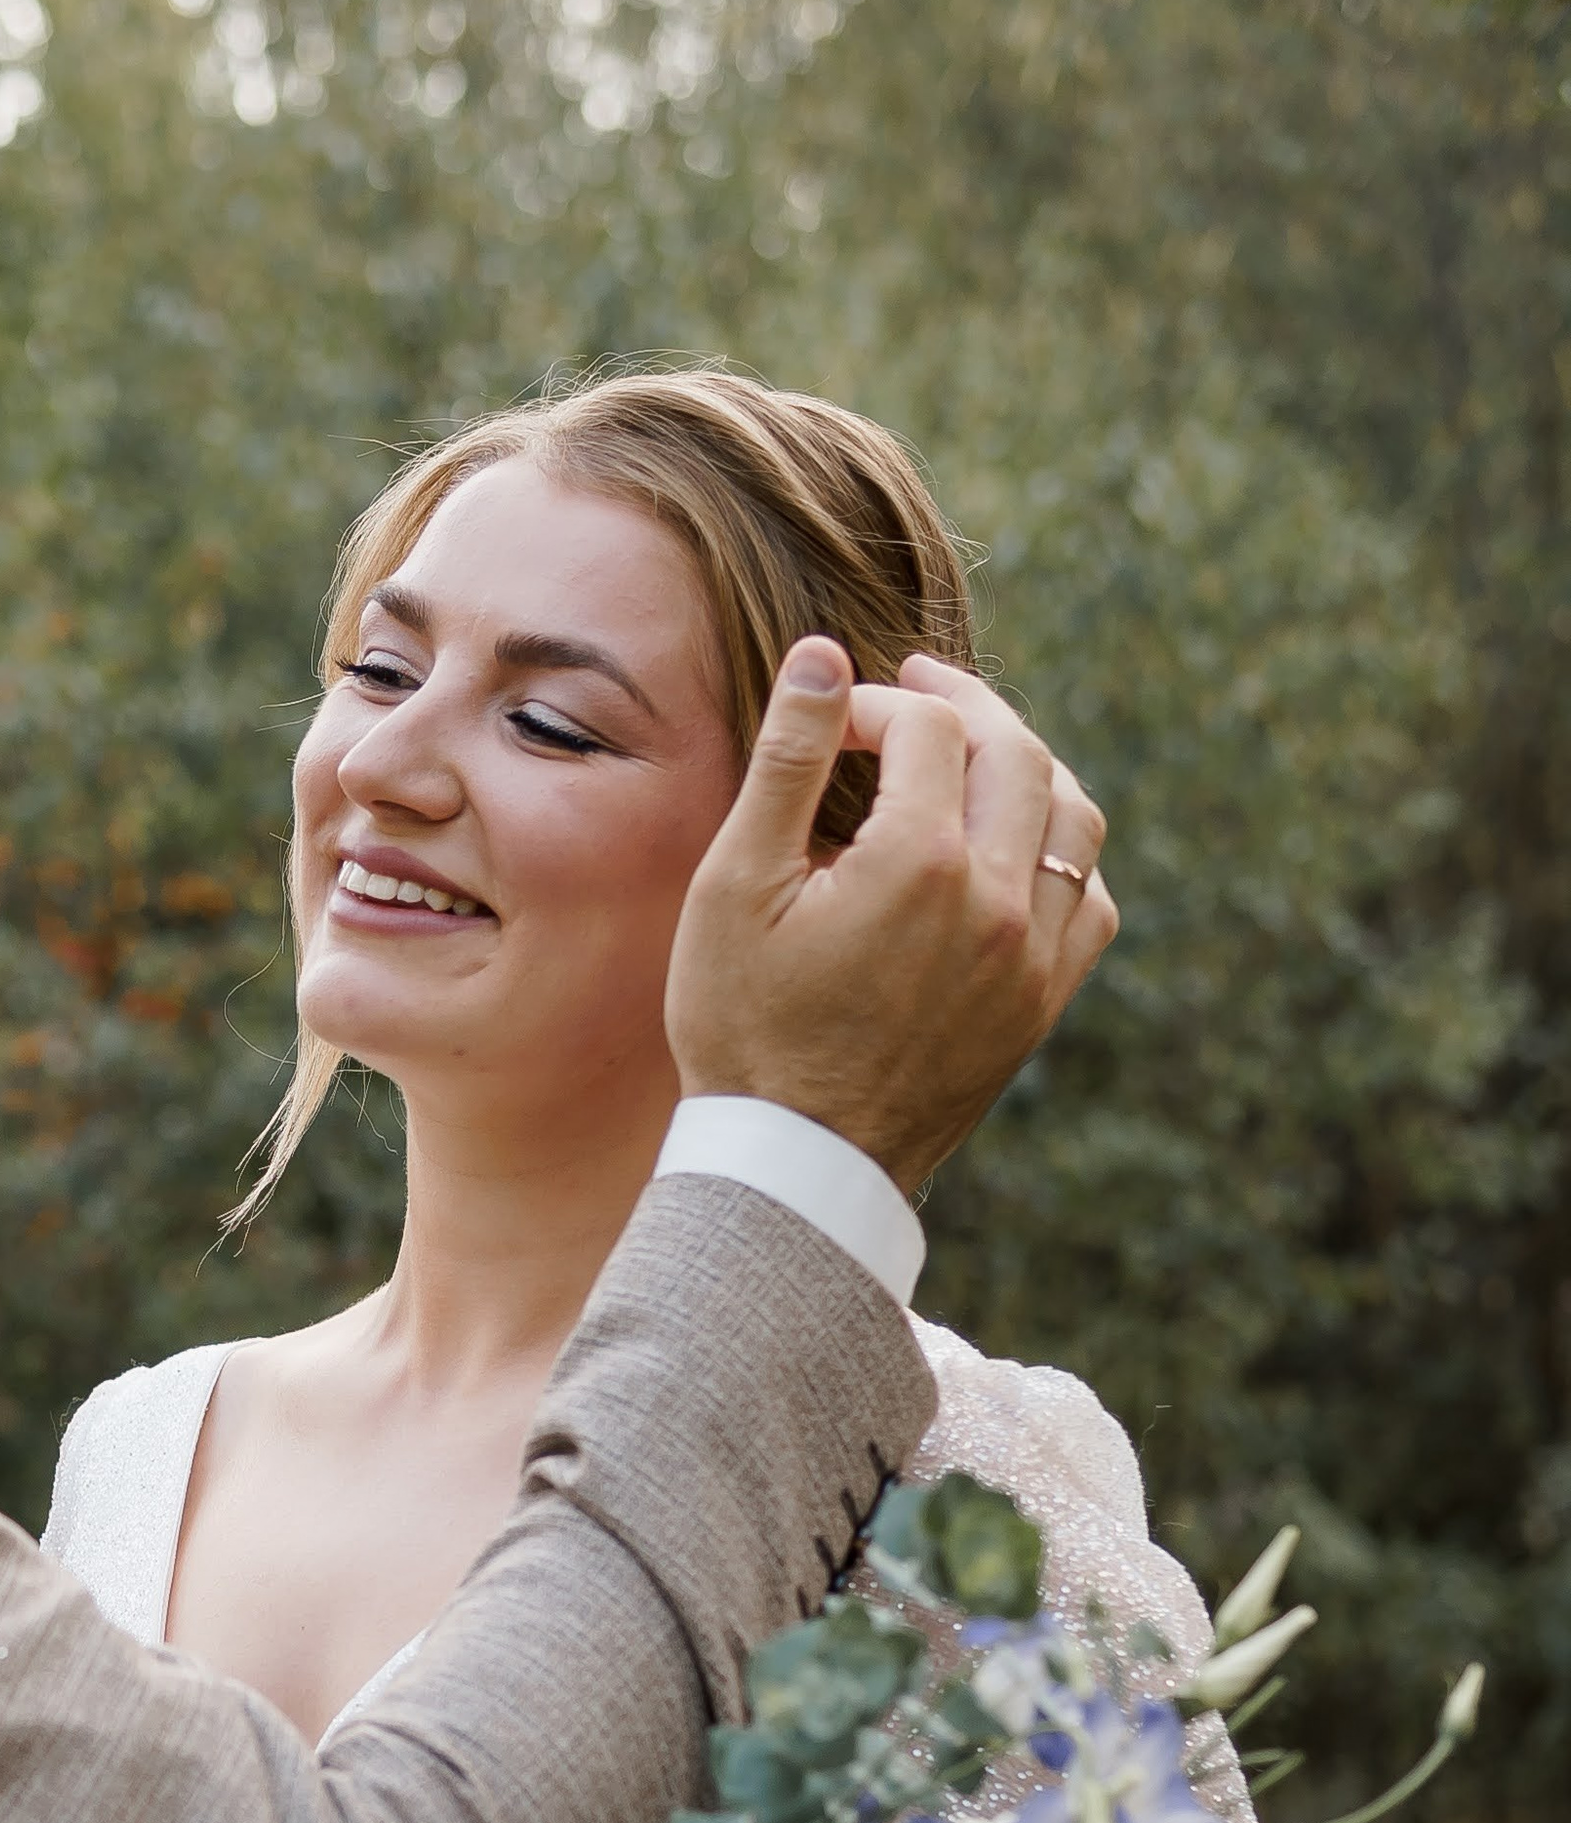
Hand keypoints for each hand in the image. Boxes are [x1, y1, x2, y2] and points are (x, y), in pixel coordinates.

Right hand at [667, 638, 1117, 1195]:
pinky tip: (1008, 849)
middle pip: (1015, 750)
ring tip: (970, 755)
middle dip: (961, 705)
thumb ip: (787, 763)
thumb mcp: (735, 890)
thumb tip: (824, 655)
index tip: (830, 723)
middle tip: (912, 688)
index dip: (875, 703)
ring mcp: (1032, 957)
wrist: (797, 1166)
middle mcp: (997, 901)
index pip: (925, 727)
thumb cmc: (746, 1030)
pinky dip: (1057, 852)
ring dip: (1026, 765)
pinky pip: (1087, 899)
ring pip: (1071, 816)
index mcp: (920, 863)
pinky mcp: (1042, 1004)